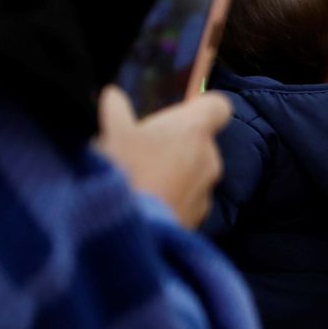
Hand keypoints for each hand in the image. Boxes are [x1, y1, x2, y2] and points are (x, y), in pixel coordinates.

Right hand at [95, 85, 230, 228]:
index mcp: (194, 130)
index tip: (180, 112)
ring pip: (194, 173)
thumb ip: (115, 109)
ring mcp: (206, 191)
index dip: (201, 107)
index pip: (218, 106)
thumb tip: (113, 96)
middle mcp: (209, 158)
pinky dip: (170, 199)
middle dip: (177, 144)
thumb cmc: (122, 172)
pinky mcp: (198, 219)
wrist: (128, 232)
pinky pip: (187, 200)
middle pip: (200, 142)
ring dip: (173, 173)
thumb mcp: (109, 132)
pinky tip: (143, 205)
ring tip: (137, 181)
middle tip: (141, 151)